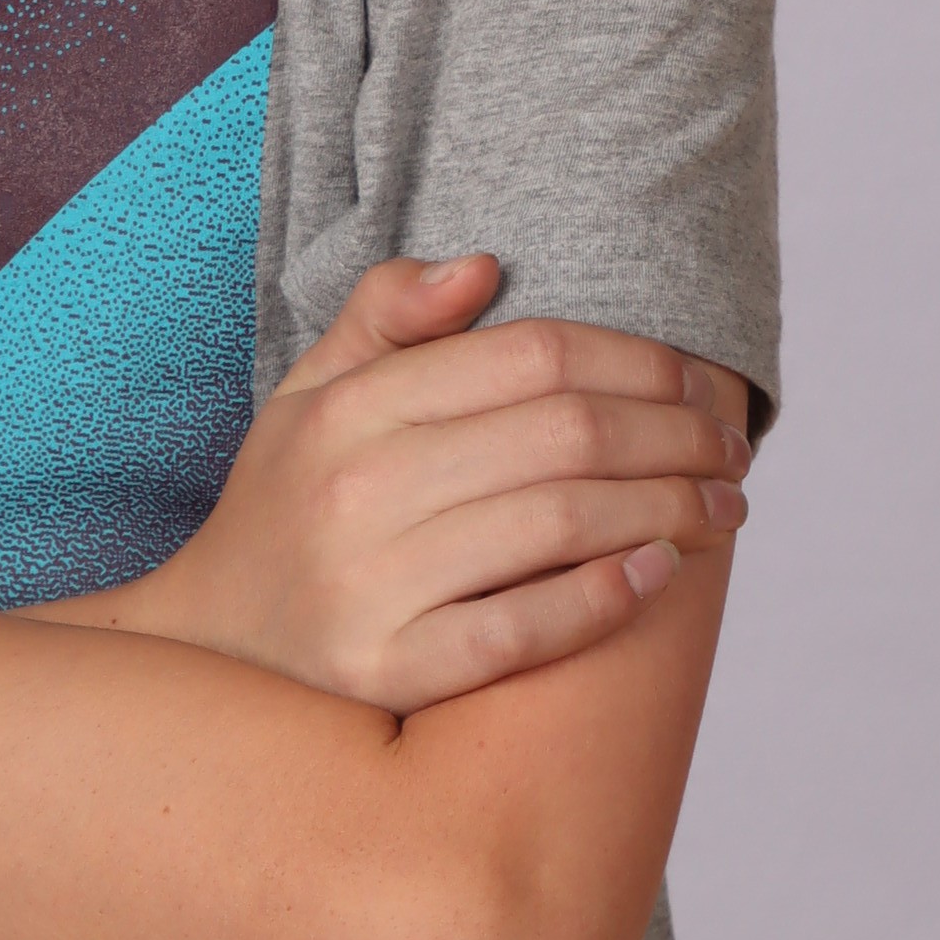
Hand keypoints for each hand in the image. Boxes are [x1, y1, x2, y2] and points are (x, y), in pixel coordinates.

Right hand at [116, 256, 748, 711]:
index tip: (699, 383)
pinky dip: (604, 597)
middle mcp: (359, 488)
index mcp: (350, 409)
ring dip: (670, 511)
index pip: (532, 355)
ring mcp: (373, 585)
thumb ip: (386, 317)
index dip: (639, 361)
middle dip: (678, 437)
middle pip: (567, 435)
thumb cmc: (287, 512)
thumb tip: (486, 266)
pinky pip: (524, 631)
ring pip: (562, 524)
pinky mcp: (390, 673)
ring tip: (721, 512)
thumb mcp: (308, 397)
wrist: (207, 650)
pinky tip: (655, 574)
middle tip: (732, 452)